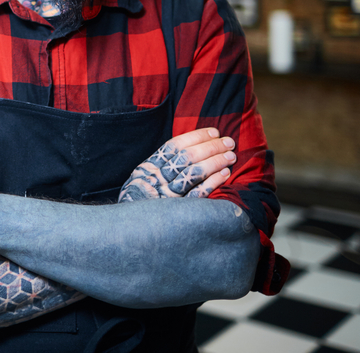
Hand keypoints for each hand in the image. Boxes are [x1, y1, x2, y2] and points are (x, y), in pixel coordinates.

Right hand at [119, 127, 234, 201]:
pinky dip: (213, 182)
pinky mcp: (179, 211)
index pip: (175, 145)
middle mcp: (158, 178)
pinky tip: (225, 174)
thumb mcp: (142, 177)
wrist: (129, 227)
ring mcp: (168, 195)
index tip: (214, 132)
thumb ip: (160, 163)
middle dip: (211, 147)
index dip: (196, 137)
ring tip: (231, 156)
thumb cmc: (140, 198)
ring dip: (215, 162)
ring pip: (194, 173)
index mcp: (149, 167)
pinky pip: (198, 194)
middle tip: (229, 142)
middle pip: (187, 157)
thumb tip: (189, 146)